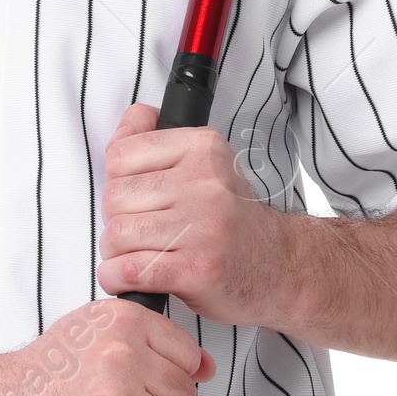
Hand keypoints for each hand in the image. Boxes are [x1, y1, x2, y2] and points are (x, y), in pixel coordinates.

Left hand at [97, 103, 290, 327]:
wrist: (282, 267)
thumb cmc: (233, 220)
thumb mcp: (205, 163)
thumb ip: (157, 137)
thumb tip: (133, 116)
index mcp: (203, 148)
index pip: (120, 155)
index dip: (116, 181)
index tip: (135, 197)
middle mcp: (205, 183)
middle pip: (114, 197)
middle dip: (116, 220)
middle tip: (139, 233)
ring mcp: (203, 227)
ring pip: (117, 235)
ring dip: (116, 254)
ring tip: (137, 256)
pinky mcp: (197, 269)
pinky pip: (129, 270)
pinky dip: (118, 279)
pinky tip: (129, 279)